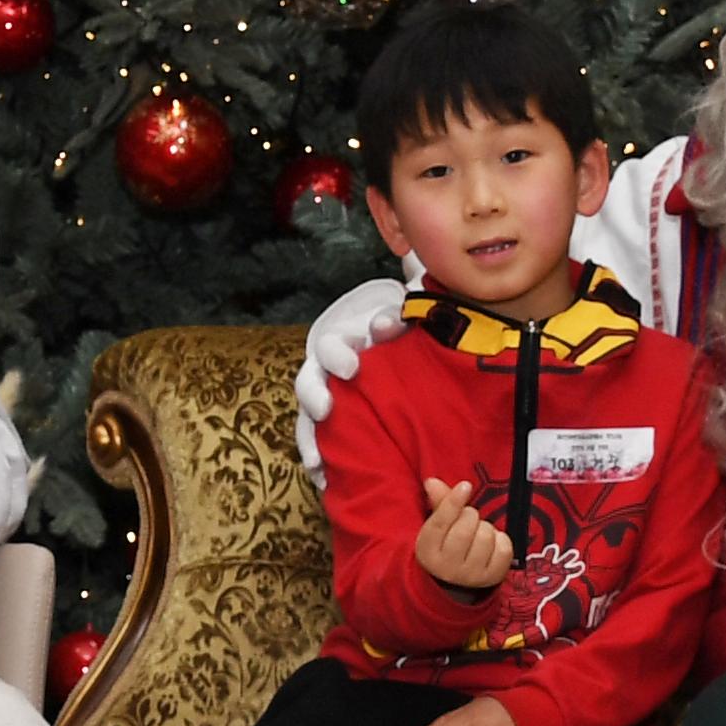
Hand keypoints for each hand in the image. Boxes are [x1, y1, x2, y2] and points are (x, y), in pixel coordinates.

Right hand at [292, 277, 408, 487]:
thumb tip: (418, 249)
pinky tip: (322, 477)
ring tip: (321, 454)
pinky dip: (316, 456)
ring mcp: (322, 391)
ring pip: (308, 408)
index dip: (359, 332)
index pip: (344, 330)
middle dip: (326, 378)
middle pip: (316, 367)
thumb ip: (413, 276)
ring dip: (312, 429)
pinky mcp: (326, 420)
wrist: (385, 351)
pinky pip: (313, 439)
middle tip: (344, 386)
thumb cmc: (395, 329)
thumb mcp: (407, 302)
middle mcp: (326, 361)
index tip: (382, 331)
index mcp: (344, 333)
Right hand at [413, 477, 514, 590]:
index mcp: (427, 551)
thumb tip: (432, 481)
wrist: (456, 584)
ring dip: (486, 528)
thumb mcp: (437, 528)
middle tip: (468, 520)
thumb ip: (438, 503)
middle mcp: (447, 567)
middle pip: (466, 527)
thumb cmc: (446, 547)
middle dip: (470, 516)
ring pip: (486, 535)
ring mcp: (470, 575)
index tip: (465, 486)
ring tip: (478, 535)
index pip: (440, 523)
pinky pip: (504, 548)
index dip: (453, 502)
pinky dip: (501, 540)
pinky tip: (492, 545)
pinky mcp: (492, 578)